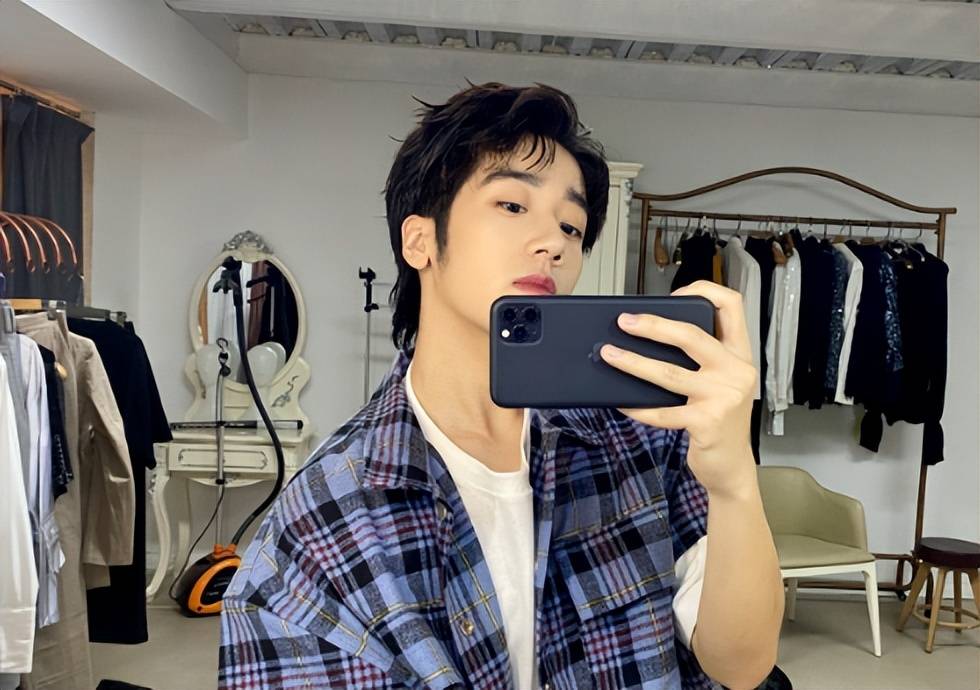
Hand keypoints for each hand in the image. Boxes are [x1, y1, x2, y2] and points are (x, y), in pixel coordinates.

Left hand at [600, 281, 757, 497]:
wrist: (731, 468)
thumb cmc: (719, 420)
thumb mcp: (721, 383)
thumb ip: (701, 359)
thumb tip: (650, 334)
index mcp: (740, 354)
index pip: (732, 305)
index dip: (703, 291)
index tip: (676, 294)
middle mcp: (736, 371)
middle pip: (691, 335)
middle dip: (653, 325)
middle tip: (624, 322)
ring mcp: (722, 397)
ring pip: (668, 373)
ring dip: (632, 362)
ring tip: (608, 354)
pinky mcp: (705, 423)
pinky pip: (661, 411)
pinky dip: (637, 406)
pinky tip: (620, 402)